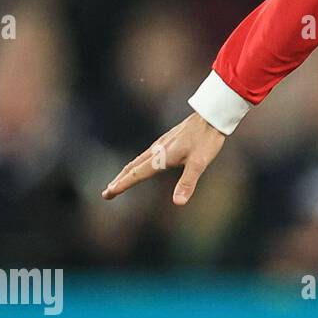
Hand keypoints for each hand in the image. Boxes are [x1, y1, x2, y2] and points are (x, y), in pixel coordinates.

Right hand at [102, 111, 226, 205]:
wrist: (211, 115)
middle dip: (119, 181)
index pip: (137, 174)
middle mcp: (157, 150)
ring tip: (118, 181)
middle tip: (106, 193)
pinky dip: (137, 163)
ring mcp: (161, 144)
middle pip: (132, 167)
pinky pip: (146, 154)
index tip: (108, 193)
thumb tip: (178, 203)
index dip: (122, 184)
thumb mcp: (199, 163)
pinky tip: (142, 164)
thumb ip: (188, 182)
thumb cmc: (206, 139)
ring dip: (127, 172)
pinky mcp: (168, 139)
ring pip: (138, 160)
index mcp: (162, 157)